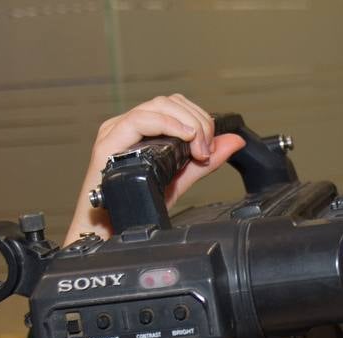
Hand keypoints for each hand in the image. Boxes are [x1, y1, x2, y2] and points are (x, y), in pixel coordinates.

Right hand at [65, 94, 246, 244]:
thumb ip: (205, 161)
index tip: (211, 147)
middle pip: (169, 102)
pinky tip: (184, 137)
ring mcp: (116, 131)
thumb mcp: (179, 180)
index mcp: (143, 129)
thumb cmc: (137, 208)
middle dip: (197, 122)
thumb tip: (234, 141)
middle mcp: (128, 125)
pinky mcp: (108, 142)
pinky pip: (139, 120)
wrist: (111, 231)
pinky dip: (166, 124)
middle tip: (206, 151)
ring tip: (197, 150)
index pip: (176, 106)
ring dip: (186, 124)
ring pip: (157, 106)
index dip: (199, 119)